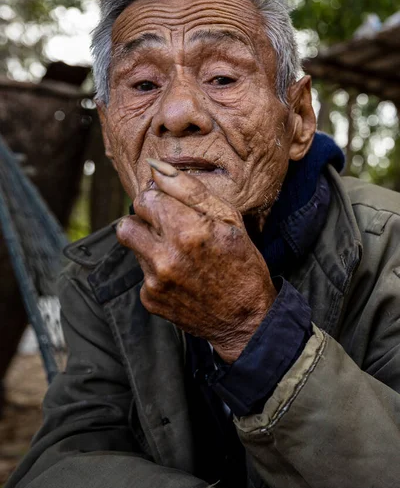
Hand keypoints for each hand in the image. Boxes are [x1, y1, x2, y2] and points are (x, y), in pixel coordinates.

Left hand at [116, 159, 276, 362]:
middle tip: (170, 228)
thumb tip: (156, 167)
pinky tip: (180, 276)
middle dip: (145, 221)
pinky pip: (141, 273)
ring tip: (177, 253)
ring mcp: (154, 281)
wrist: (246, 320)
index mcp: (186, 230)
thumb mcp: (228, 218)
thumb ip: (189, 189)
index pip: (145, 198)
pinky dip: (155, 270)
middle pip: (127, 222)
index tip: (172, 208)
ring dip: (149, 244)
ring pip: (132, 246)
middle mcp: (165, 256)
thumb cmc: (242, 263)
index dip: (159, 200)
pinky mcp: (150, 299)